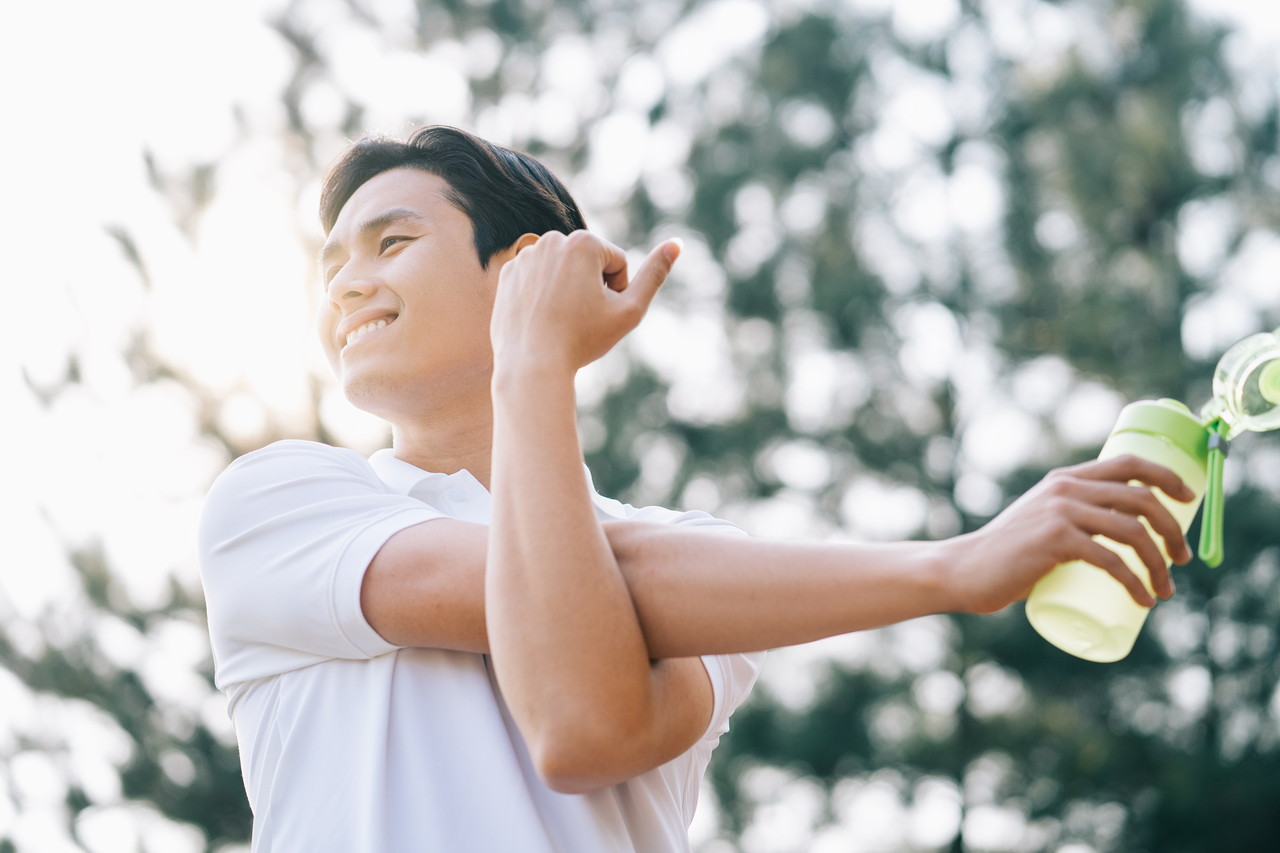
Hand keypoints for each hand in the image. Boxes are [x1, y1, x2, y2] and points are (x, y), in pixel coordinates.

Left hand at [490, 230, 680, 376]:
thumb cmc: (583, 339)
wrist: (531, 365)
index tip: (599, 314)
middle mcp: (551, 239)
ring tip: (558, 319)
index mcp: (583, 241)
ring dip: (567, 291)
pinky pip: (538, 280)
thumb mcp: (629, 310)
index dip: (616, 293)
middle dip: (591, 288)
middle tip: (578, 319)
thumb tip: (677, 243)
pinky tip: (539, 318)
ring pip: (563, 272)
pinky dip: (542, 297)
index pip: (617, 263)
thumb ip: (655, 275)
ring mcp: (526, 255)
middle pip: (589, 264)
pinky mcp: (508, 273)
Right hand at [943, 454, 1195, 613]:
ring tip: (1166, 589)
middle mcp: (1065, 488)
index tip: (1188, 499)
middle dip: (1173, 530)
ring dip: (1160, 563)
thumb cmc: (1007, 557)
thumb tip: (1118, 539)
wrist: (965, 570)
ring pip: (1133, 531)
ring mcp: (1060, 512)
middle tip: (1181, 559)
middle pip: (1141, 498)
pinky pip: (1110, 559)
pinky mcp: (1054, 540)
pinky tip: (1144, 600)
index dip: (1167, 477)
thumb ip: (1072, 521)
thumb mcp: (1042, 524)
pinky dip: (1134, 582)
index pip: (1129, 462)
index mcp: (1065, 479)